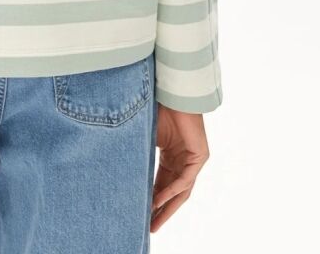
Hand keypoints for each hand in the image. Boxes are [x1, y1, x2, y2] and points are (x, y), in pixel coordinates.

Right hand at [151, 105, 209, 231]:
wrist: (172, 93)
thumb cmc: (158, 109)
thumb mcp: (146, 138)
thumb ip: (140, 156)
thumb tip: (120, 172)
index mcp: (171, 156)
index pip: (162, 183)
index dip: (152, 198)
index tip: (141, 213)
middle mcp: (183, 160)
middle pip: (173, 192)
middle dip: (161, 210)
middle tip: (149, 227)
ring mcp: (193, 160)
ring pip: (181, 190)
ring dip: (167, 206)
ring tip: (153, 219)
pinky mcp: (200, 157)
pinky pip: (185, 180)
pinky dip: (172, 190)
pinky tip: (159, 199)